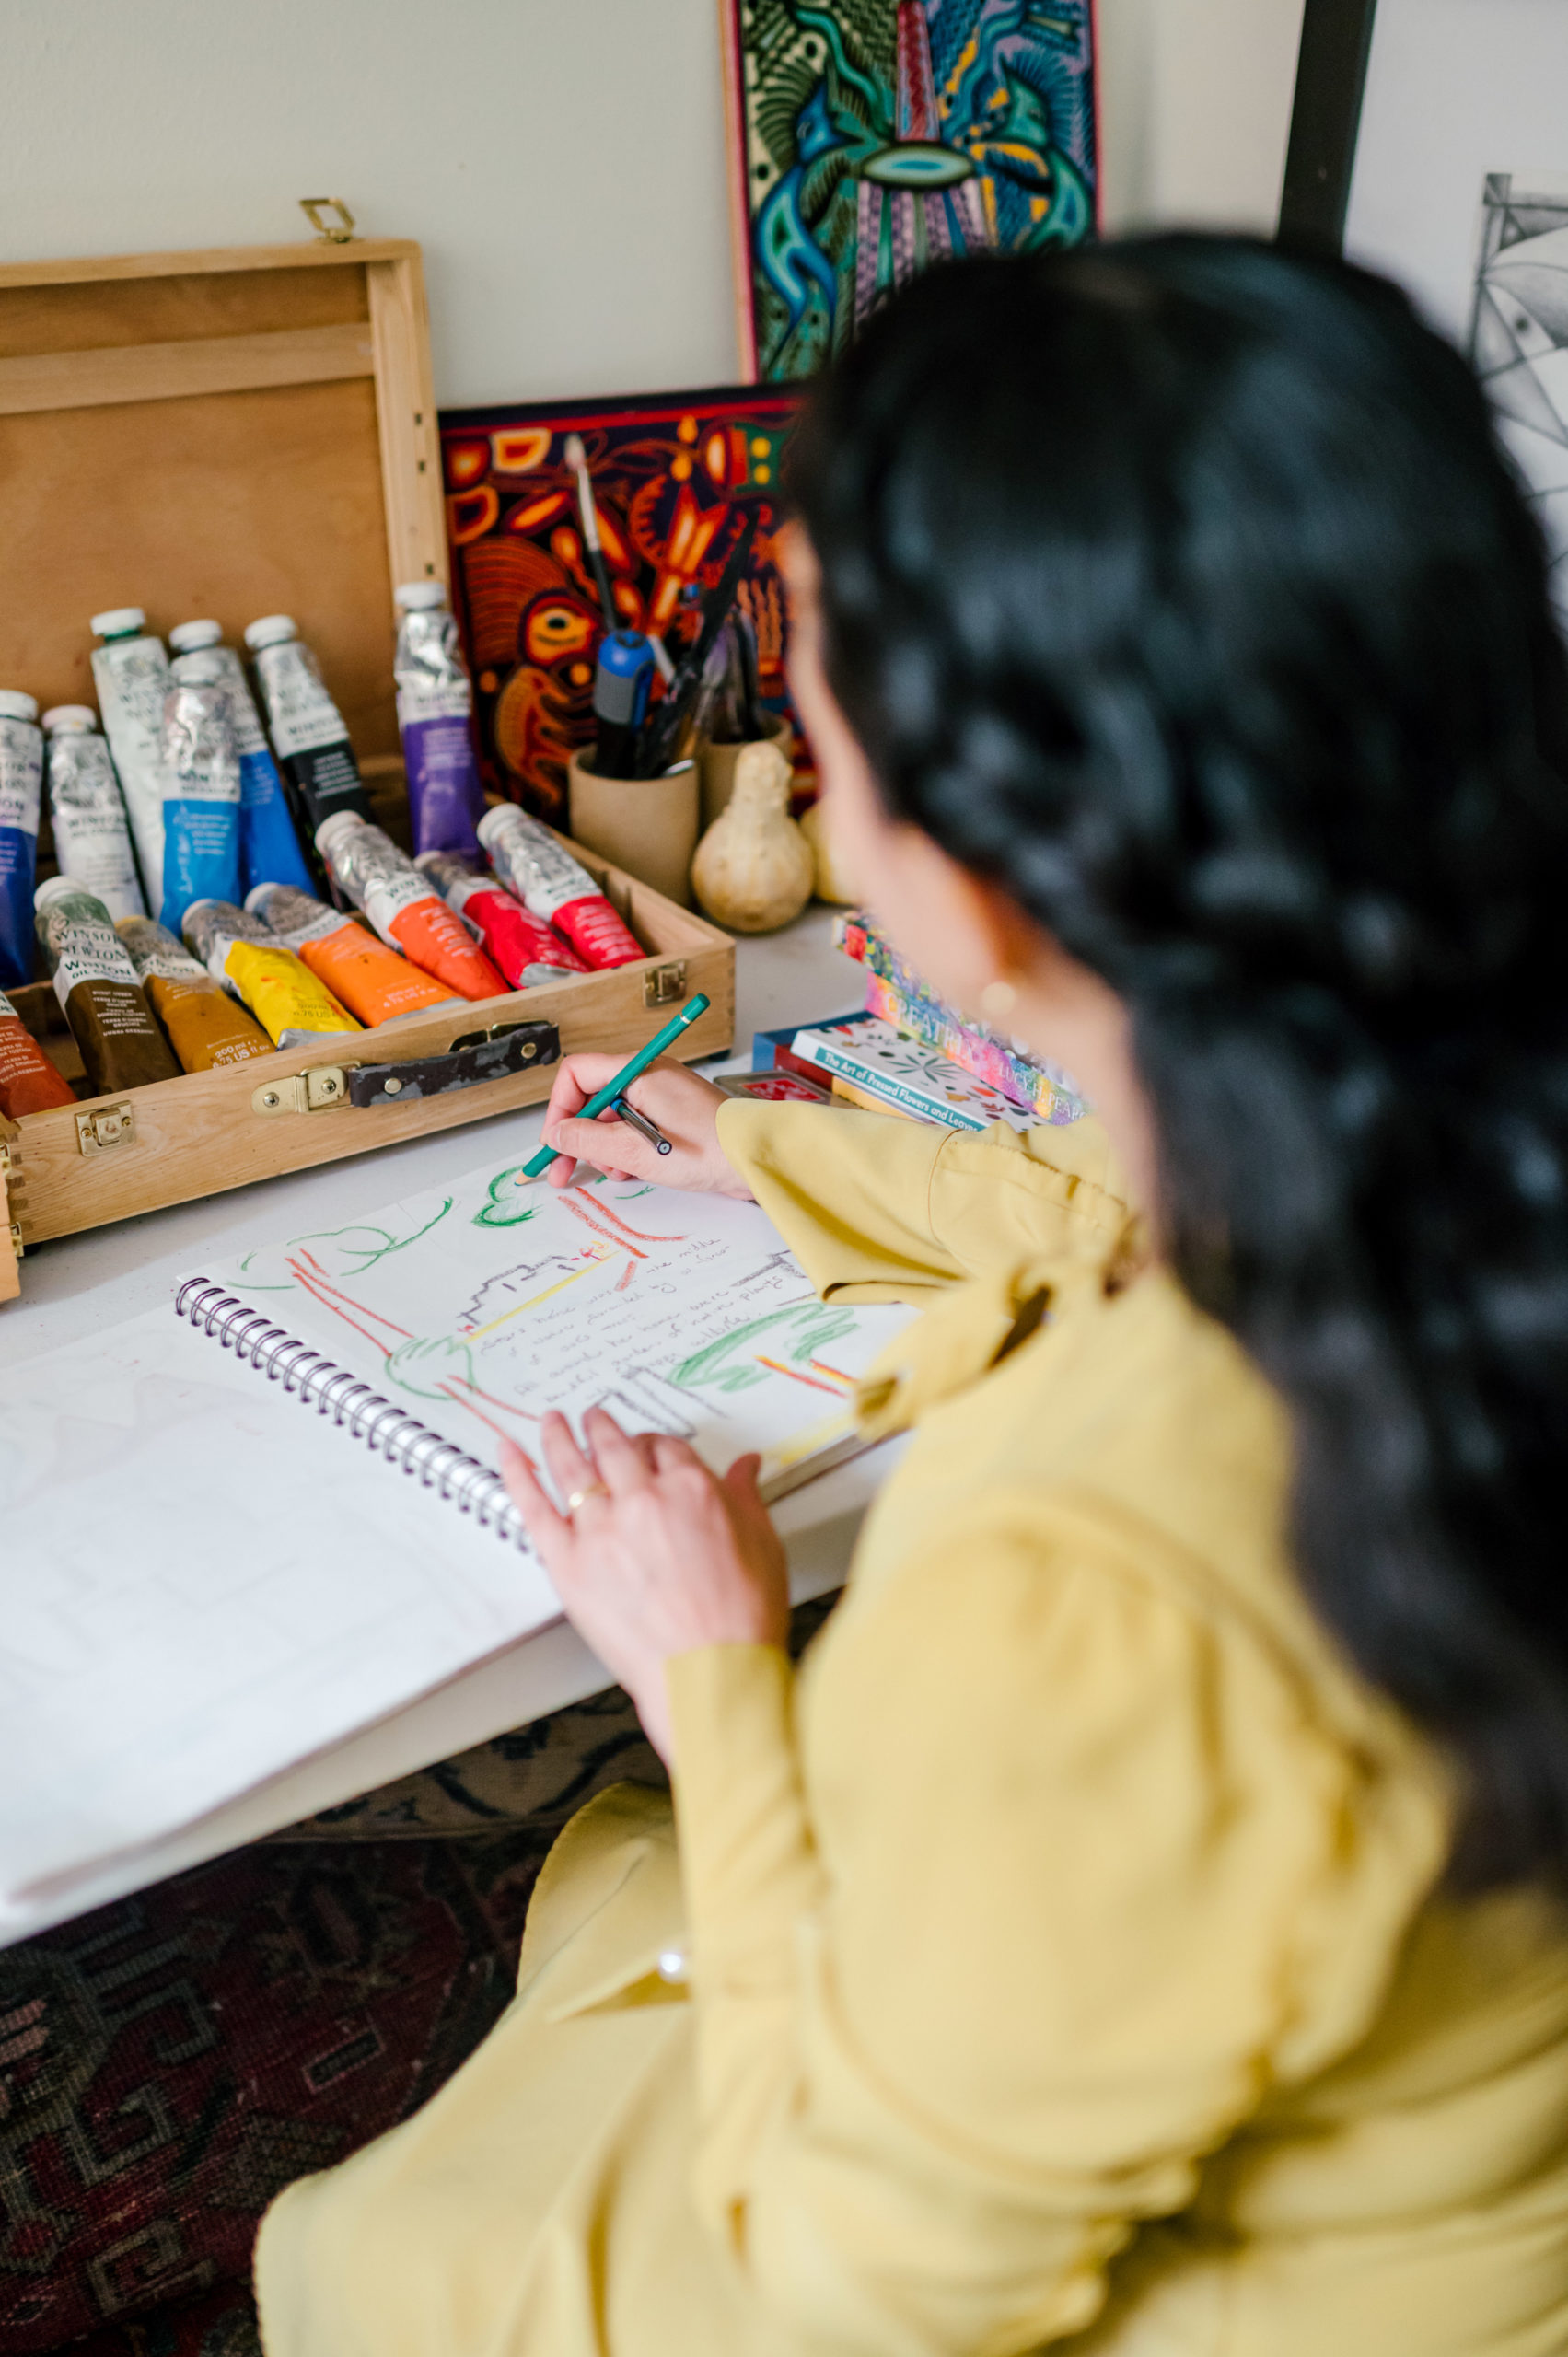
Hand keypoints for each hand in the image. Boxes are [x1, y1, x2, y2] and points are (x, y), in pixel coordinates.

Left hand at [500, 1407, 788, 1763]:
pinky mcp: (568, 1563)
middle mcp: (642, 1499)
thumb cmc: (740, 1618)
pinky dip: (517, 1474)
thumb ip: (745, 1497)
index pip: (665, 1447)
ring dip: (558, 1436)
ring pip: (571, 1467)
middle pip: (614, 1448)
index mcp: (691, 1489)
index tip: (648, 1446)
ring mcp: (601, 1529)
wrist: (710, 1673)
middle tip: (593, 1418)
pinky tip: (508, 1453)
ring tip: (551, 1422)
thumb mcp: (762, 1544)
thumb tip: (745, 1467)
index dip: (654, 1444)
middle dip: (602, 1428)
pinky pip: (534, 1508)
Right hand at [536, 1054, 753, 1196]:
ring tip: (615, 1172)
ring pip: (612, 1116)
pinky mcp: (674, 1114)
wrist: (758, 1158)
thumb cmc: (708, 1150)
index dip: (559, 1107)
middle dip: (578, 1135)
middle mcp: (649, 1076)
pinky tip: (631, 1171)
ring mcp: (663, 1094)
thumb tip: (557, 1135)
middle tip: (565, 1171)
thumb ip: (588, 1140)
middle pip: (593, 1098)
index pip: (577, 1074)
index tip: (556, 1141)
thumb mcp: (635, 1151)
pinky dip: (626, 1148)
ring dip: (604, 1147)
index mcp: (638, 1071)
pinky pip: (635, 1125)